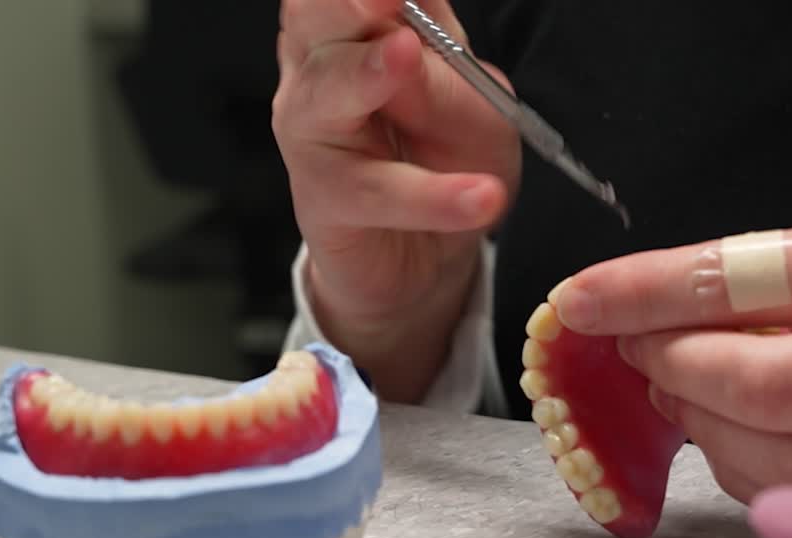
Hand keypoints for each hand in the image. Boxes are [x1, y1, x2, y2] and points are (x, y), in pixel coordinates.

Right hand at [273, 0, 520, 399]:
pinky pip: (376, 190)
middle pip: (314, 15)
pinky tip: (479, 197)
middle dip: (346, 0)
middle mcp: (320, 66)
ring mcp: (313, 128)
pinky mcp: (321, 196)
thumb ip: (447, 78)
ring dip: (368, 72)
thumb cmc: (446, 162)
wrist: (426, 257)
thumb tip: (405, 44)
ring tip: (405, 56)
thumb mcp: (476, 111)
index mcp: (360, 27)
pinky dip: (432, 196)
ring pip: (330, 91)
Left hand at [551, 209, 791, 537]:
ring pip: (779, 461)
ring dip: (699, 427)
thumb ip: (786, 274)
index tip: (583, 298)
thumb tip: (661, 310)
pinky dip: (748, 472)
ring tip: (684, 389)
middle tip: (639, 349)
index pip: (762, 277)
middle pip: (763, 387)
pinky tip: (738, 435)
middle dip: (672, 368)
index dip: (653, 292)